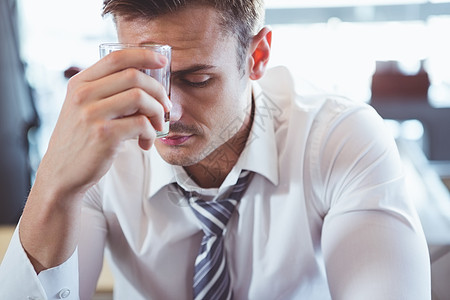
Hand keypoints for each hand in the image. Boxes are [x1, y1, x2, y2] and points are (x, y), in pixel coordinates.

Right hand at [39, 48, 171, 196]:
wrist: (62, 173)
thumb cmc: (81, 140)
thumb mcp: (84, 108)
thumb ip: (107, 92)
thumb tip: (149, 84)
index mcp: (80, 83)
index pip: (116, 58)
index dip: (144, 56)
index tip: (163, 62)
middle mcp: (83, 95)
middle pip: (134, 76)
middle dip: (158, 90)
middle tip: (165, 106)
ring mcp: (92, 114)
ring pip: (140, 98)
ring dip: (157, 113)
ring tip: (156, 127)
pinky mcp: (104, 135)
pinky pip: (141, 124)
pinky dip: (151, 134)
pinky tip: (146, 143)